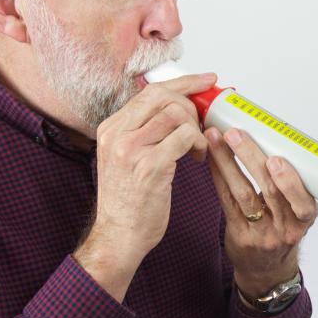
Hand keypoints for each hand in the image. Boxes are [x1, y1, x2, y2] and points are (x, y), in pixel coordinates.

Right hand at [74, 73, 217, 299]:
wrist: (119, 236)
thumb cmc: (129, 201)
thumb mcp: (126, 158)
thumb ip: (144, 132)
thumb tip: (177, 108)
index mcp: (111, 128)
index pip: (150, 91)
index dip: (183, 83)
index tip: (205, 81)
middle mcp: (117, 134)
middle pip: (165, 96)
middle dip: (193, 106)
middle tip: (203, 125)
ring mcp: (131, 149)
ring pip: (177, 114)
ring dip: (197, 129)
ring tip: (199, 149)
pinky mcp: (150, 166)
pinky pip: (186, 137)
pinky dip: (200, 144)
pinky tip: (198, 159)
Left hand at [205, 126, 317, 298]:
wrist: (267, 268)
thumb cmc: (284, 229)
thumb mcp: (299, 212)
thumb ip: (292, 184)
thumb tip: (275, 136)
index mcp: (306, 217)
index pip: (302, 201)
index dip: (290, 181)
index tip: (277, 159)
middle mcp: (285, 228)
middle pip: (269, 192)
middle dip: (251, 158)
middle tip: (236, 133)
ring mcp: (260, 233)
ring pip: (243, 194)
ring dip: (228, 162)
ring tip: (217, 138)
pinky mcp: (238, 233)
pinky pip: (226, 201)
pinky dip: (218, 176)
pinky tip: (212, 158)